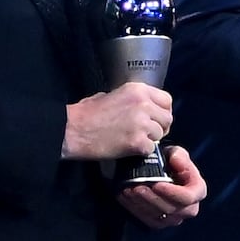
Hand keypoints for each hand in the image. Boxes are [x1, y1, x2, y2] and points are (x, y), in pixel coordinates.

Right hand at [62, 82, 176, 162]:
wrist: (72, 130)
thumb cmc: (86, 114)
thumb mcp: (109, 95)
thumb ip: (130, 99)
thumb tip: (142, 107)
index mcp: (138, 89)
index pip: (167, 100)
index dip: (162, 111)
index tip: (155, 119)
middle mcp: (144, 103)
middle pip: (167, 118)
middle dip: (159, 127)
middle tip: (146, 133)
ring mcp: (142, 123)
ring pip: (160, 134)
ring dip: (150, 139)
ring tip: (133, 140)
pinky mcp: (138, 141)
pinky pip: (150, 148)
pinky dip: (141, 151)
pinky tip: (128, 148)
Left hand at [115, 142, 209, 230]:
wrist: (162, 173)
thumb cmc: (172, 163)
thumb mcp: (177, 154)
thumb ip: (179, 156)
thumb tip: (175, 159)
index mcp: (197, 191)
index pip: (188, 197)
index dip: (172, 193)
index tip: (157, 184)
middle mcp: (188, 209)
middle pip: (171, 209)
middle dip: (152, 199)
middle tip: (137, 188)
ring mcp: (173, 219)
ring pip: (157, 217)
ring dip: (141, 204)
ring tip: (128, 191)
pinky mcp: (159, 223)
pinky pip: (147, 220)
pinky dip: (134, 209)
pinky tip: (125, 197)